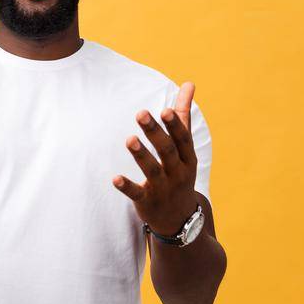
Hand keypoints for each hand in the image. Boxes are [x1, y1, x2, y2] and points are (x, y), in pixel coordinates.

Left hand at [113, 82, 199, 235]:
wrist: (181, 219)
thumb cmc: (180, 174)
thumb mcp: (185, 148)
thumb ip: (183, 116)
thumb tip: (188, 84)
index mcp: (187, 158)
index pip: (182, 139)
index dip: (174, 125)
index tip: (165, 109)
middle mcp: (177, 173)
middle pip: (167, 151)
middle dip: (155, 133)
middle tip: (140, 113)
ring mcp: (163, 188)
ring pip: (153, 171)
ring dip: (141, 155)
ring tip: (129, 139)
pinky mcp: (148, 202)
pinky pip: (137, 194)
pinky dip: (126, 187)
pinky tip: (114, 178)